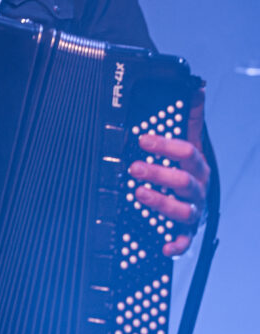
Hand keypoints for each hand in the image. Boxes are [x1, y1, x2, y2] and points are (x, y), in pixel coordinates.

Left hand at [128, 88, 209, 256]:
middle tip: (134, 167)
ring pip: (182, 209)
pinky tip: (164, 246)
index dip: (165, 145)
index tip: (142, 139)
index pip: (188, 152)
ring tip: (139, 194)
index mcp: (198, 166)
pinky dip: (177, 245)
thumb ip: (190, 117)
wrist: (198, 202)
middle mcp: (198, 189)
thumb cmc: (188, 170)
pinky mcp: (188, 232)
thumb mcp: (189, 141)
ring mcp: (194, 211)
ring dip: (161, 202)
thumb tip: (196, 87)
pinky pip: (186, 241)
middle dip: (159, 173)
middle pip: (183, 181)